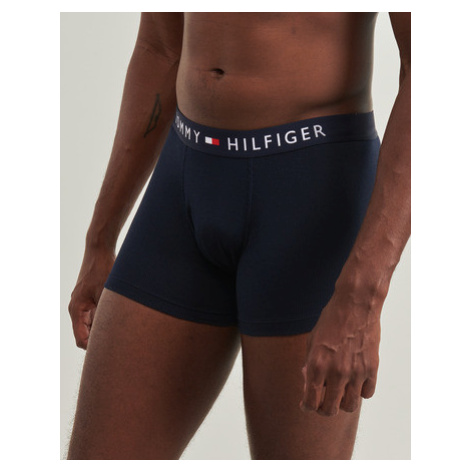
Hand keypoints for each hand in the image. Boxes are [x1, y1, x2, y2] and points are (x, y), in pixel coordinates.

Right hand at [68, 247, 115, 349]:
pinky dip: (104, 319)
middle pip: (86, 335)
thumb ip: (108, 313)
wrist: (99, 249)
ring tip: (122, 332)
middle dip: (100, 341)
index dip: (95, 349)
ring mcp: (83, 303)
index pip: (82, 340)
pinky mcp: (90, 298)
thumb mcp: (108, 292)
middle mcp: (78, 308)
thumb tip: (116, 331)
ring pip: (91, 325)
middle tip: (120, 346)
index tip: (112, 352)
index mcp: (77, 310)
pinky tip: (120, 319)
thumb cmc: (104, 268)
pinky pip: (95, 315)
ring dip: (103, 329)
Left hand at [300, 290, 380, 415]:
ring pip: (350, 406)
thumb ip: (309, 363)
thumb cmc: (330, 320)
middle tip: (322, 403)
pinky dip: (360, 392)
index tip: (307, 405)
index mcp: (317, 365)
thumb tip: (307, 380)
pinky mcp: (372, 369)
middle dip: (323, 410)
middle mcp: (336, 372)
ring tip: (339, 394)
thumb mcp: (312, 340)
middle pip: (330, 410)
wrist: (355, 305)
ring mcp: (355, 372)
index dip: (307, 407)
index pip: (311, 402)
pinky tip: (355, 382)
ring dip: (342, 403)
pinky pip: (367, 393)